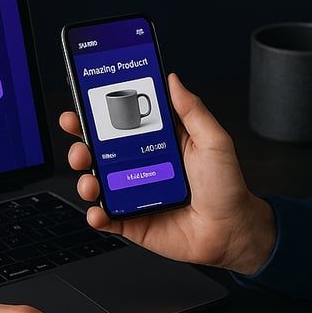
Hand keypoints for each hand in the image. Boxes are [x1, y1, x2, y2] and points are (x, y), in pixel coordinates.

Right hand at [60, 72, 276, 274]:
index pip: (121, 121)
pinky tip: (99, 212)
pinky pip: (106, 218)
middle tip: (79, 142)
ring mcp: (133, 194)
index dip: (99, 111)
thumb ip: (193, 110)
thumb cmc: (227, 187)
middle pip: (99, 150)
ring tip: (91, 182)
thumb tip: (173, 80)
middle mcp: (140, 165)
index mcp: (157, 141)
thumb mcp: (214, 141)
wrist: (232, 232)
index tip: (84, 100)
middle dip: (81, 143)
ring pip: (97, 183)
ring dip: (85, 180)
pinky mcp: (132, 221)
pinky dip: (96, 216)